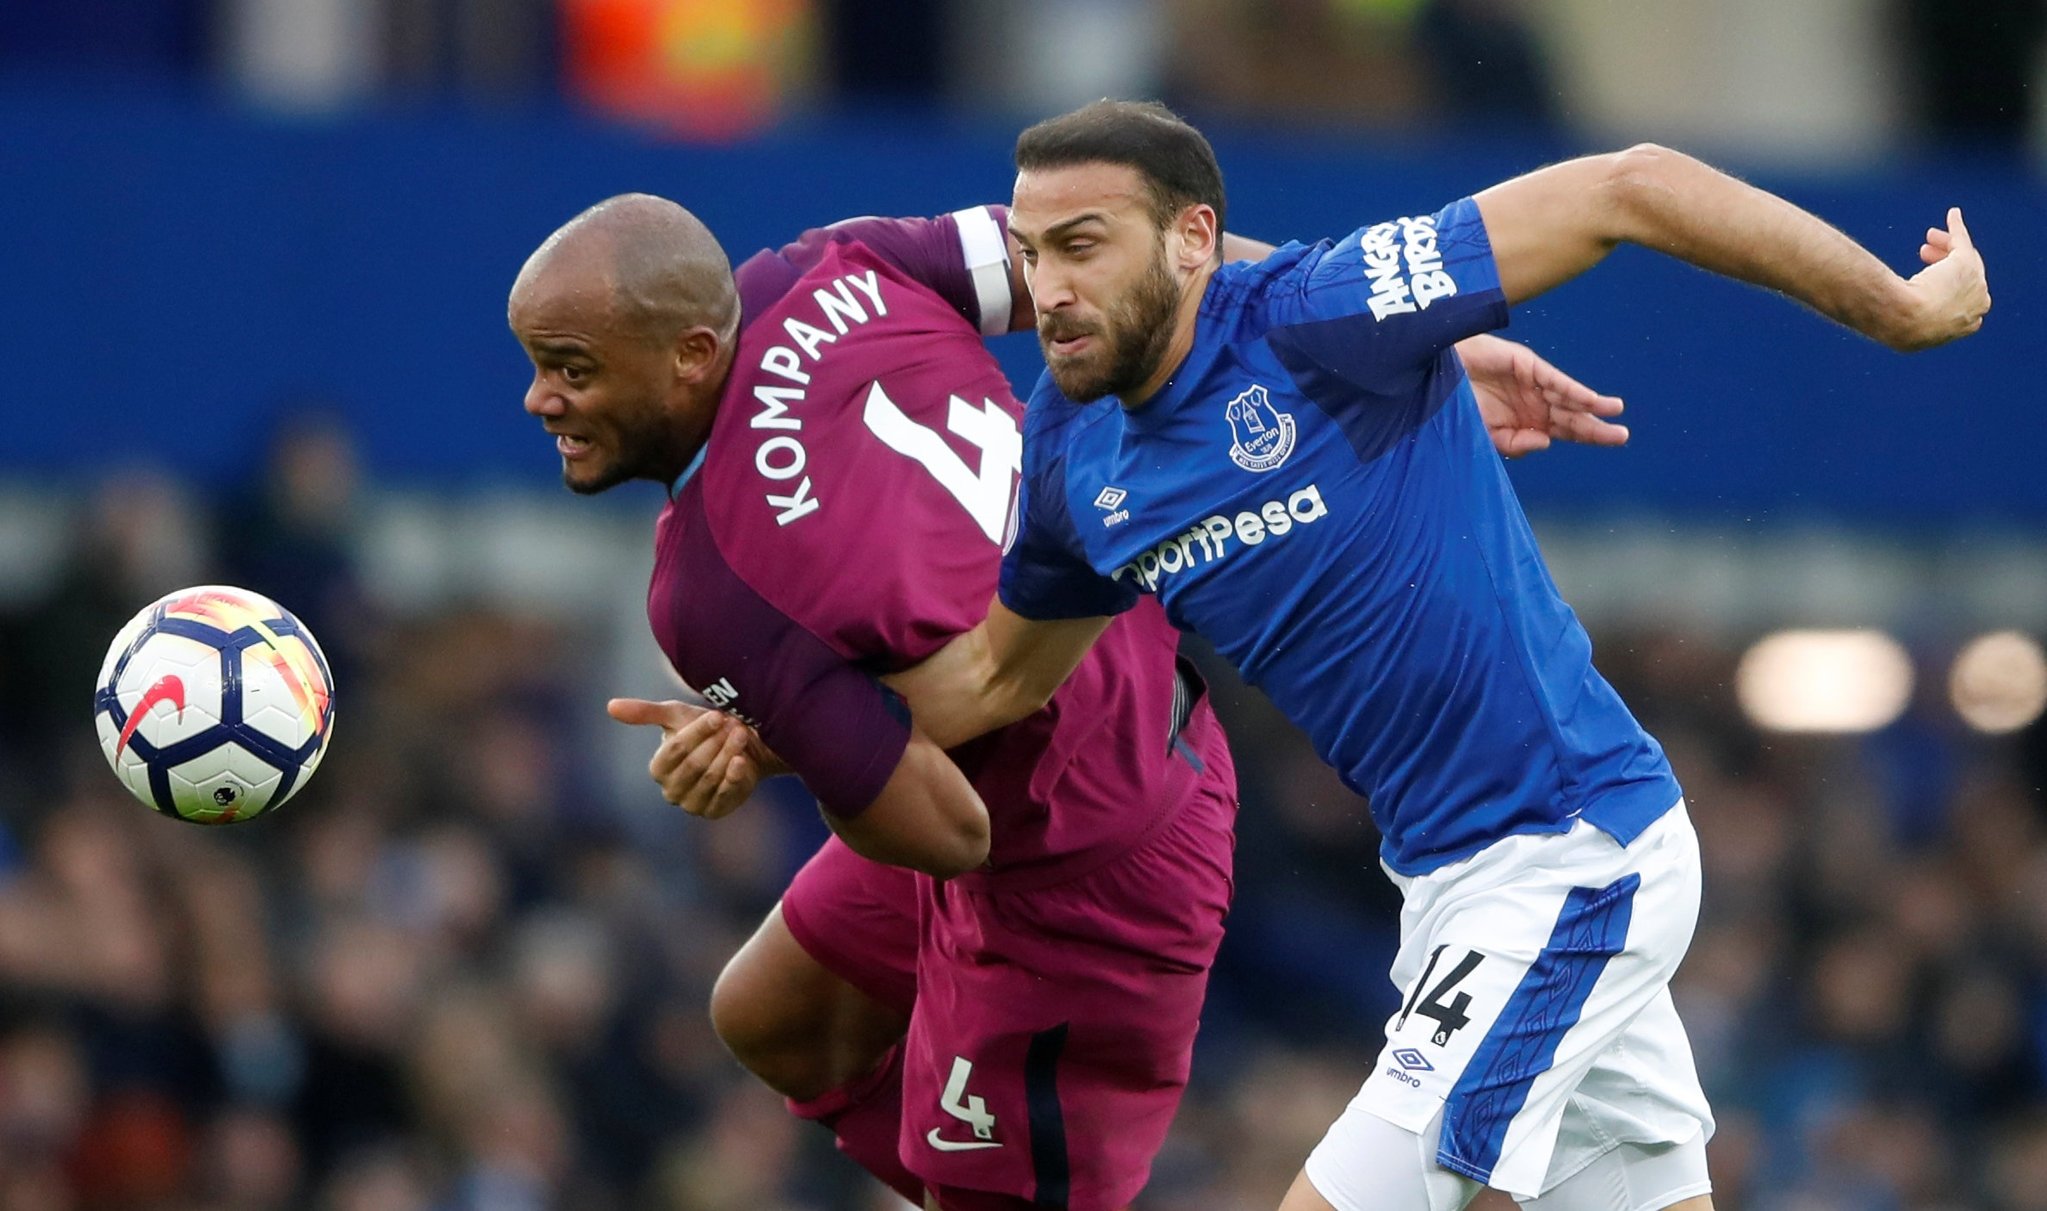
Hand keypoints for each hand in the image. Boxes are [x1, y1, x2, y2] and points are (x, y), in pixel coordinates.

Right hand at [606, 697, 765, 818]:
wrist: (741, 749)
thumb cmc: (705, 731)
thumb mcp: (675, 716)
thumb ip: (645, 712)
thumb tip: (610, 705)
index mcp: (658, 768)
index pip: (676, 749)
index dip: (698, 732)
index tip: (717, 716)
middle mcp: (671, 790)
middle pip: (694, 764)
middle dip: (716, 743)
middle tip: (734, 724)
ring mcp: (692, 804)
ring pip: (710, 777)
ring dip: (728, 753)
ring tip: (741, 734)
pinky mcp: (715, 811)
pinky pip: (724, 795)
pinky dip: (734, 776)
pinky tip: (741, 760)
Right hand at [1456, 334, 1628, 458]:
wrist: (1435, 374)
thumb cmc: (1457, 405)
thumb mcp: (1484, 436)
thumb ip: (1514, 443)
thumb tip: (1546, 442)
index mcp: (1528, 421)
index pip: (1565, 431)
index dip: (1589, 435)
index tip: (1614, 439)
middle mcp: (1535, 402)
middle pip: (1572, 417)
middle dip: (1595, 426)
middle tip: (1621, 435)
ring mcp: (1531, 383)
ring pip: (1567, 397)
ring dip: (1591, 404)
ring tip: (1615, 410)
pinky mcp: (1525, 364)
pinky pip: (1552, 379)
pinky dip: (1570, 389)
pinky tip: (1588, 400)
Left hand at [1896, 207, 1989, 350]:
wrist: (1908, 320)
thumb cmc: (1901, 326)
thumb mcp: (1902, 329)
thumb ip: (1901, 322)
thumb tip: (1879, 320)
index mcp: (1966, 325)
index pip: (1960, 296)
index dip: (1945, 283)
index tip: (1927, 276)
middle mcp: (1978, 304)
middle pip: (1964, 275)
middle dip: (1946, 261)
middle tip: (1925, 251)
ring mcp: (1976, 284)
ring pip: (1962, 258)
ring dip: (1948, 244)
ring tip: (1928, 238)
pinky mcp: (1967, 263)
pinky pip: (1961, 240)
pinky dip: (1957, 227)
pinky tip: (1952, 215)